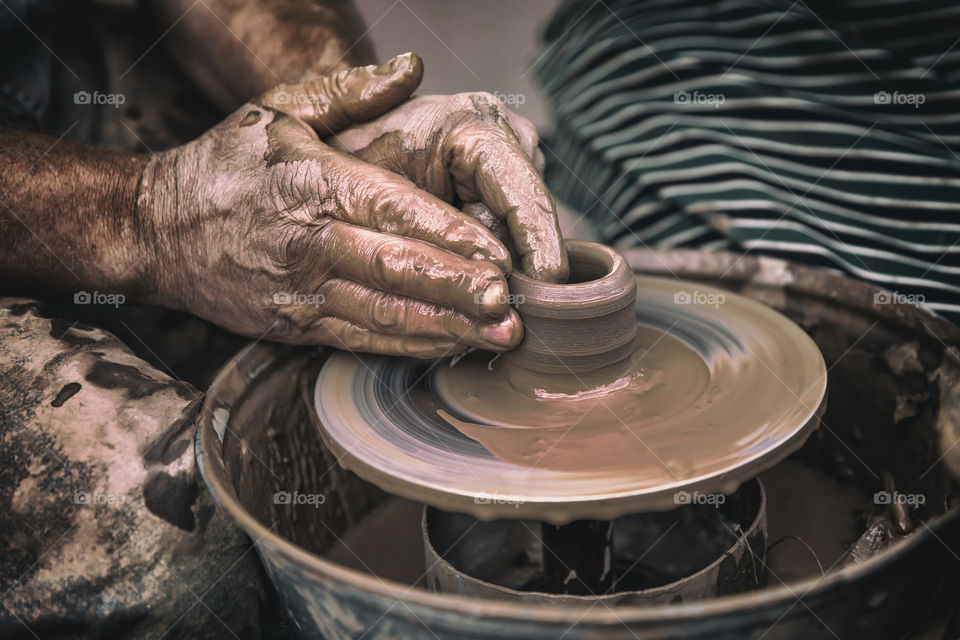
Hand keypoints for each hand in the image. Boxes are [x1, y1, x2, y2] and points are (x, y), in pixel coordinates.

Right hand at [136, 54, 521, 357]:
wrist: (155, 230)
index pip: (392, 210)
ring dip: (447, 328)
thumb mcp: (277, 109)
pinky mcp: (296, 326)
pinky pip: (362, 339)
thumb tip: (412, 68)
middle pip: (397, 269)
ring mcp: (302, 291)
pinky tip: (451, 346)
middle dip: (459, 289)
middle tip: (511, 304)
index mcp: (313, 182)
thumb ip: (348, 91)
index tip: (497, 252)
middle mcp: (310, 241)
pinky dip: (410, 345)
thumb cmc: (224, 167)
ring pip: (386, 313)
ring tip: (498, 335)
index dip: (448, 235)